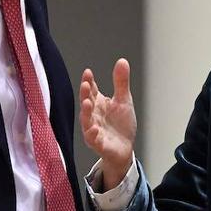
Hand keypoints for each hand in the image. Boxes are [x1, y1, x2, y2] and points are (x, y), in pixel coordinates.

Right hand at [79, 58, 136, 190]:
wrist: (125, 149)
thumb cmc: (121, 125)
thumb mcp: (124, 100)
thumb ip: (121, 82)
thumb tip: (122, 61)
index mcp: (99, 104)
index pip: (91, 90)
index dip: (89, 82)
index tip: (88, 72)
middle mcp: (93, 116)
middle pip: (87, 103)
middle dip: (85, 94)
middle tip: (85, 85)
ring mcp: (94, 130)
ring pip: (87, 121)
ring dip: (86, 112)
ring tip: (87, 103)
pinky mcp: (99, 144)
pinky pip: (93, 140)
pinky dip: (92, 135)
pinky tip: (93, 129)